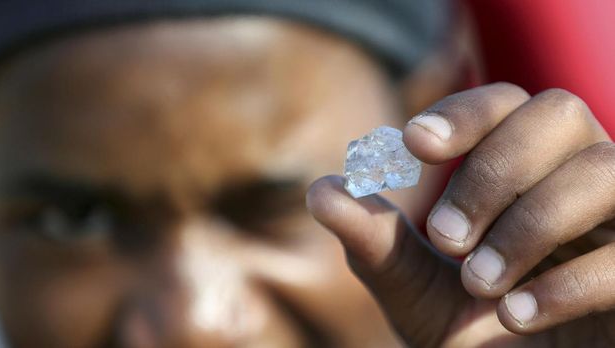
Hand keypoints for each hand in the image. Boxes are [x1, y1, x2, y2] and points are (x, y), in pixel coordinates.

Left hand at [307, 83, 614, 346]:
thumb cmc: (475, 337)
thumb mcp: (416, 291)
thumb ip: (376, 243)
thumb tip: (322, 191)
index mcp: (527, 170)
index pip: (507, 103)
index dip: (463, 112)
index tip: (412, 145)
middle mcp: (580, 179)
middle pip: (557, 114)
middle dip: (493, 171)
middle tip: (446, 236)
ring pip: (603, 169)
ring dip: (528, 225)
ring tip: (478, 283)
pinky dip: (567, 283)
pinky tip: (516, 318)